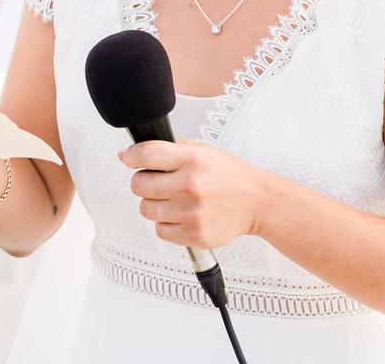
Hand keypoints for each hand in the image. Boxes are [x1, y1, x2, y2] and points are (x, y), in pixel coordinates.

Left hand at [119, 139, 271, 249]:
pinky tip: (181, 215)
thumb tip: (130, 154)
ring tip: (173, 200)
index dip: (130, 156)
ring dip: (154, 204)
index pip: (145, 154)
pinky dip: (166, 223)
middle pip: (139, 185)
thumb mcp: (202, 151)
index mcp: (192, 160)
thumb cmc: (228, 175)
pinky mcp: (194, 234)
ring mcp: (192, 212)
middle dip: (144, 182)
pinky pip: (160, 230)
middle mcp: (191, 185)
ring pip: (146, 209)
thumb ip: (169, 150)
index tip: (128, 158)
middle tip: (157, 182)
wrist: (255, 201)